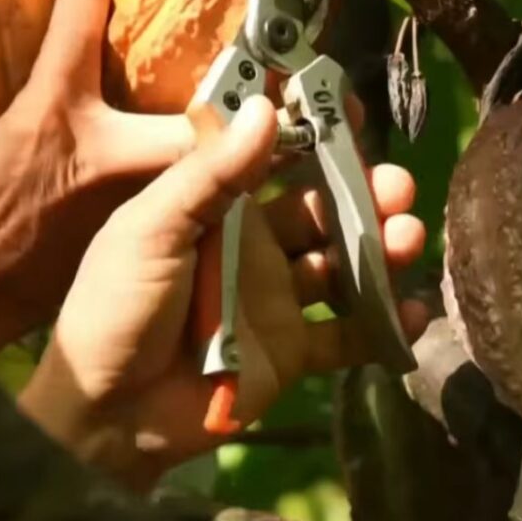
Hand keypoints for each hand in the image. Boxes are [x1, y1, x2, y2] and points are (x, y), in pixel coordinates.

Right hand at [0, 0, 193, 361]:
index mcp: (50, 118)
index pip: (79, 30)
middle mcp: (101, 158)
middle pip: (188, 120)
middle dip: (211, 97)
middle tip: (212, 74)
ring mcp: (120, 207)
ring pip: (194, 174)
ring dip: (204, 150)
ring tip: (212, 125)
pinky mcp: (120, 246)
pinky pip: (172, 215)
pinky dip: (181, 196)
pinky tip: (181, 185)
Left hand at [17, 97, 427, 491]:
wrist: (108, 413)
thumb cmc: (117, 306)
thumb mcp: (151, 229)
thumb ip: (209, 174)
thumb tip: (264, 106)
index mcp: (213, 208)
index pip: (269, 157)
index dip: (310, 133)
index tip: (348, 111)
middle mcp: (252, 247)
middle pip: (321, 210)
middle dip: (362, 194)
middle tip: (395, 186)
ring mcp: (275, 301)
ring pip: (342, 266)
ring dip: (379, 250)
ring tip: (406, 239)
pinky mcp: (290, 353)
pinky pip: (347, 334)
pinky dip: (384, 324)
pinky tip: (413, 310)